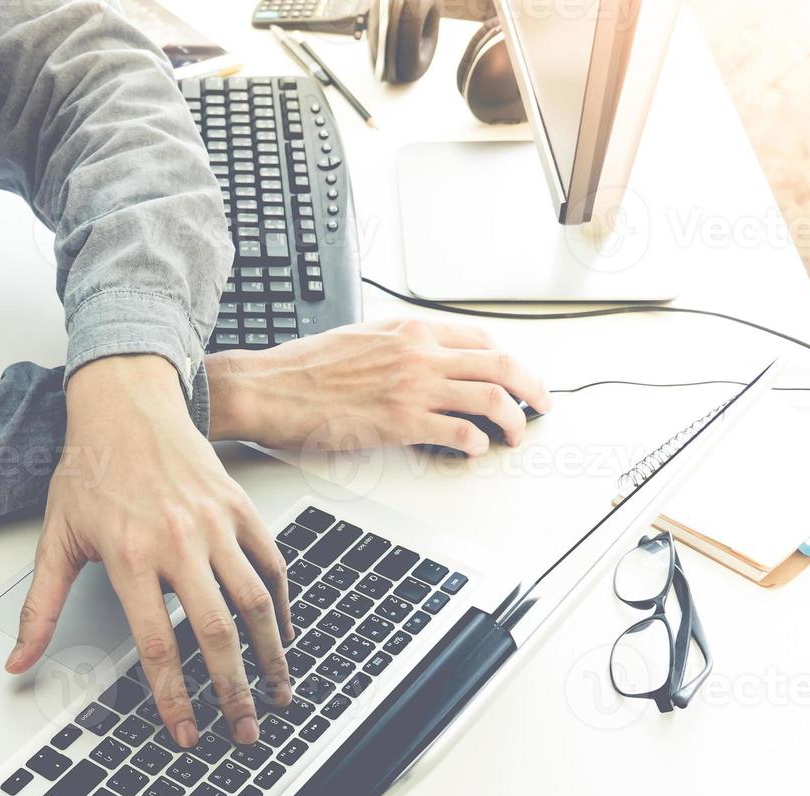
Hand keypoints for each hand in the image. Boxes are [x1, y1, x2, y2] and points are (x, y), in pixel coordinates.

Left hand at [4, 354, 293, 746]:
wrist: (126, 403)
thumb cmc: (92, 468)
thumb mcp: (57, 538)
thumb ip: (39, 608)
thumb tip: (18, 660)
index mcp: (129, 555)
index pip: (158, 644)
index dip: (175, 697)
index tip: (187, 731)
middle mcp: (177, 541)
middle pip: (216, 633)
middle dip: (234, 692)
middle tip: (243, 731)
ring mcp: (214, 523)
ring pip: (254, 603)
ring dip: (270, 657)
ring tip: (277, 694)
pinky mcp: (239, 508)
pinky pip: (272, 565)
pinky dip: (281, 606)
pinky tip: (281, 635)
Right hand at [207, 318, 551, 454]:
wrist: (268, 388)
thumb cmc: (301, 369)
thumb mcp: (358, 338)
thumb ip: (395, 345)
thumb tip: (418, 359)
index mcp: (408, 330)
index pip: (479, 338)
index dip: (507, 359)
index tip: (517, 375)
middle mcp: (419, 353)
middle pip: (501, 364)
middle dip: (532, 387)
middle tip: (542, 405)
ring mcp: (413, 387)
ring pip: (492, 398)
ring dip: (513, 420)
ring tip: (515, 435)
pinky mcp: (401, 422)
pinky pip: (460, 432)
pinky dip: (477, 443)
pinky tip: (474, 450)